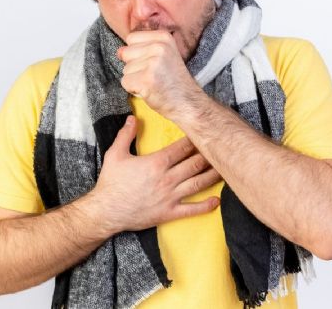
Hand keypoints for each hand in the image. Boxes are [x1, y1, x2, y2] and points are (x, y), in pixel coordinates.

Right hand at [87, 115, 221, 233]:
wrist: (106, 211)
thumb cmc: (110, 183)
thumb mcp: (114, 154)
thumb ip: (126, 134)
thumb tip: (132, 118)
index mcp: (156, 163)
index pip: (182, 148)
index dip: (195, 139)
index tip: (204, 133)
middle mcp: (167, 179)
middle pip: (195, 163)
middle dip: (209, 154)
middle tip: (220, 147)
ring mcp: (170, 196)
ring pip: (198, 183)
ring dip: (213, 175)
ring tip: (225, 167)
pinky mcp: (169, 212)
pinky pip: (192, 209)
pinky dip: (206, 205)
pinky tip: (217, 200)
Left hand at [117, 30, 202, 118]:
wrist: (188, 102)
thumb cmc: (173, 81)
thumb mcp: (163, 56)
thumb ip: (141, 49)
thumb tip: (119, 51)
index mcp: (163, 37)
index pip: (131, 38)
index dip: (137, 53)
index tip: (153, 63)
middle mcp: (159, 46)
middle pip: (126, 53)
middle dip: (135, 66)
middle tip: (153, 75)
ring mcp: (153, 62)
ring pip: (125, 69)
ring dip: (135, 79)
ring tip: (153, 83)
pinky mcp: (146, 79)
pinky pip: (125, 82)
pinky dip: (133, 89)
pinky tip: (149, 90)